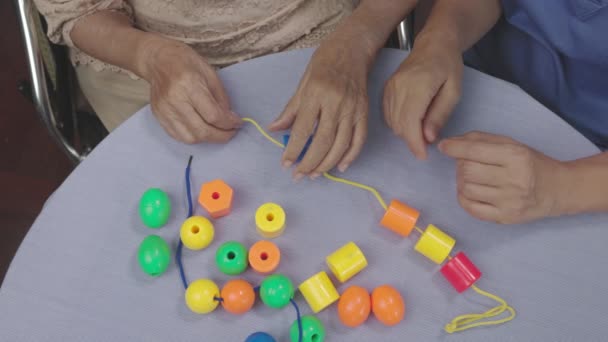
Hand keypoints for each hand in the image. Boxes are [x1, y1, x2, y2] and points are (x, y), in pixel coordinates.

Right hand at [140, 39, 240, 142]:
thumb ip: (220, 98)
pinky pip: (178, 136)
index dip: (228, 123)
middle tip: (231, 132)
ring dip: (208, 139)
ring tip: (217, 132)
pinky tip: (202, 130)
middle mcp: (174, 100)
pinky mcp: (158, 116)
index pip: (212, 115)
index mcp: (189, 84)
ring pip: (190, 138)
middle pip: (201, 130)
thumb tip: (230, 118)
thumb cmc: (185, 62)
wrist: (157, 59)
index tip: (238, 123)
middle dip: (221, 136)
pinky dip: (193, 137)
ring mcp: (164, 110)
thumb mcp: (210, 73)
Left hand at [269, 41, 369, 179]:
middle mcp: (335, 104)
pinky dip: (350, 156)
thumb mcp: (302, 84)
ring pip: (340, 145)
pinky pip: (359, 140)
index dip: (293, 150)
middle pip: (322, 142)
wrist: (352, 50)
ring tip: (314, 175)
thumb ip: (290, 110)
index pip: (303, 130)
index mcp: (315, 95)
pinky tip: (340, 167)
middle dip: (309, 163)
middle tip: (299, 176)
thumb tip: (274, 129)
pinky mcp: (364, 113)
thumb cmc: (324, 65)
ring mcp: (352, 109)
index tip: (285, 164)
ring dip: (327, 164)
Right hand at [383, 33, 462, 158]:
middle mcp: (399, 87)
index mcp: (418, 86)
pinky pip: (387, 115)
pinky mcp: (385, 90)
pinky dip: (398, 124)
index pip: (410, 122)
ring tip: (422, 131)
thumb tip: (428, 138)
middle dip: (412, 140)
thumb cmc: (448, 66)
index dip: (415, 143)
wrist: (433, 44)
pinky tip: (411, 122)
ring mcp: (389, 88)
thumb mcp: (454, 91)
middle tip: (428, 143)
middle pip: (399, 125)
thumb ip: (440, 114)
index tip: (423, 156)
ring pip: (392, 122)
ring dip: (405, 133)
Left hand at [438, 132, 567, 223]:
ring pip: (466, 189)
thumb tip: (450, 143)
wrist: (558, 190)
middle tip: (468, 163)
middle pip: (467, 171)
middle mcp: (513, 179)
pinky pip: (471, 208)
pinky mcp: (504, 217)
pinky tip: (471, 191)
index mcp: (515, 156)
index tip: (444, 146)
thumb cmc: (531, 163)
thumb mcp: (511, 144)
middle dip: (461, 164)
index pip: (475, 151)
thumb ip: (481, 140)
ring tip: (472, 178)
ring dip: (462, 181)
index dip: (454, 148)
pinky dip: (464, 198)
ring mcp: (508, 201)